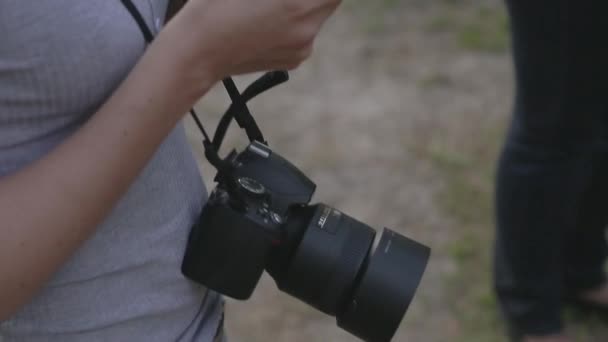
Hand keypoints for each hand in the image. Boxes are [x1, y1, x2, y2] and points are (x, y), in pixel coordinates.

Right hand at [162, 0, 340, 81]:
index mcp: (297, 5)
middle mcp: (307, 29)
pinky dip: (295, 23)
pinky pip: (305, 34)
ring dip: (304, 4)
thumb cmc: (215, 7)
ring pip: (317, 16)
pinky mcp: (294, 60)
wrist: (198, 51)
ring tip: (269, 5)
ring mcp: (302, 48)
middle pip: (330, 0)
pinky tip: (266, 20)